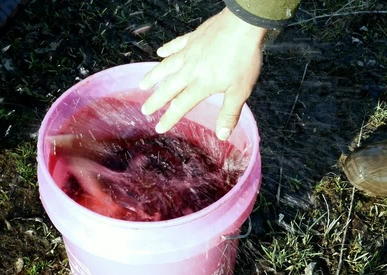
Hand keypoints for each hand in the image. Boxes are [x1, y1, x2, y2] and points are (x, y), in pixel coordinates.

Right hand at [139, 7, 266, 139]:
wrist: (243, 26)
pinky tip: (160, 52)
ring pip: (166, 66)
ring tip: (143, 84)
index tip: (159, 127)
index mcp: (201, 84)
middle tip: (145, 109)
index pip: (181, 105)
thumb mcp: (240, 91)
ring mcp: (189, 52)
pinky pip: (176, 45)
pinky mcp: (193, 38)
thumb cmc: (243, 59)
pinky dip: (167, 49)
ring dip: (154, 76)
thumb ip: (229, 113)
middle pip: (168, 87)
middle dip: (156, 100)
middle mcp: (190, 70)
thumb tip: (221, 135)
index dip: (169, 118)